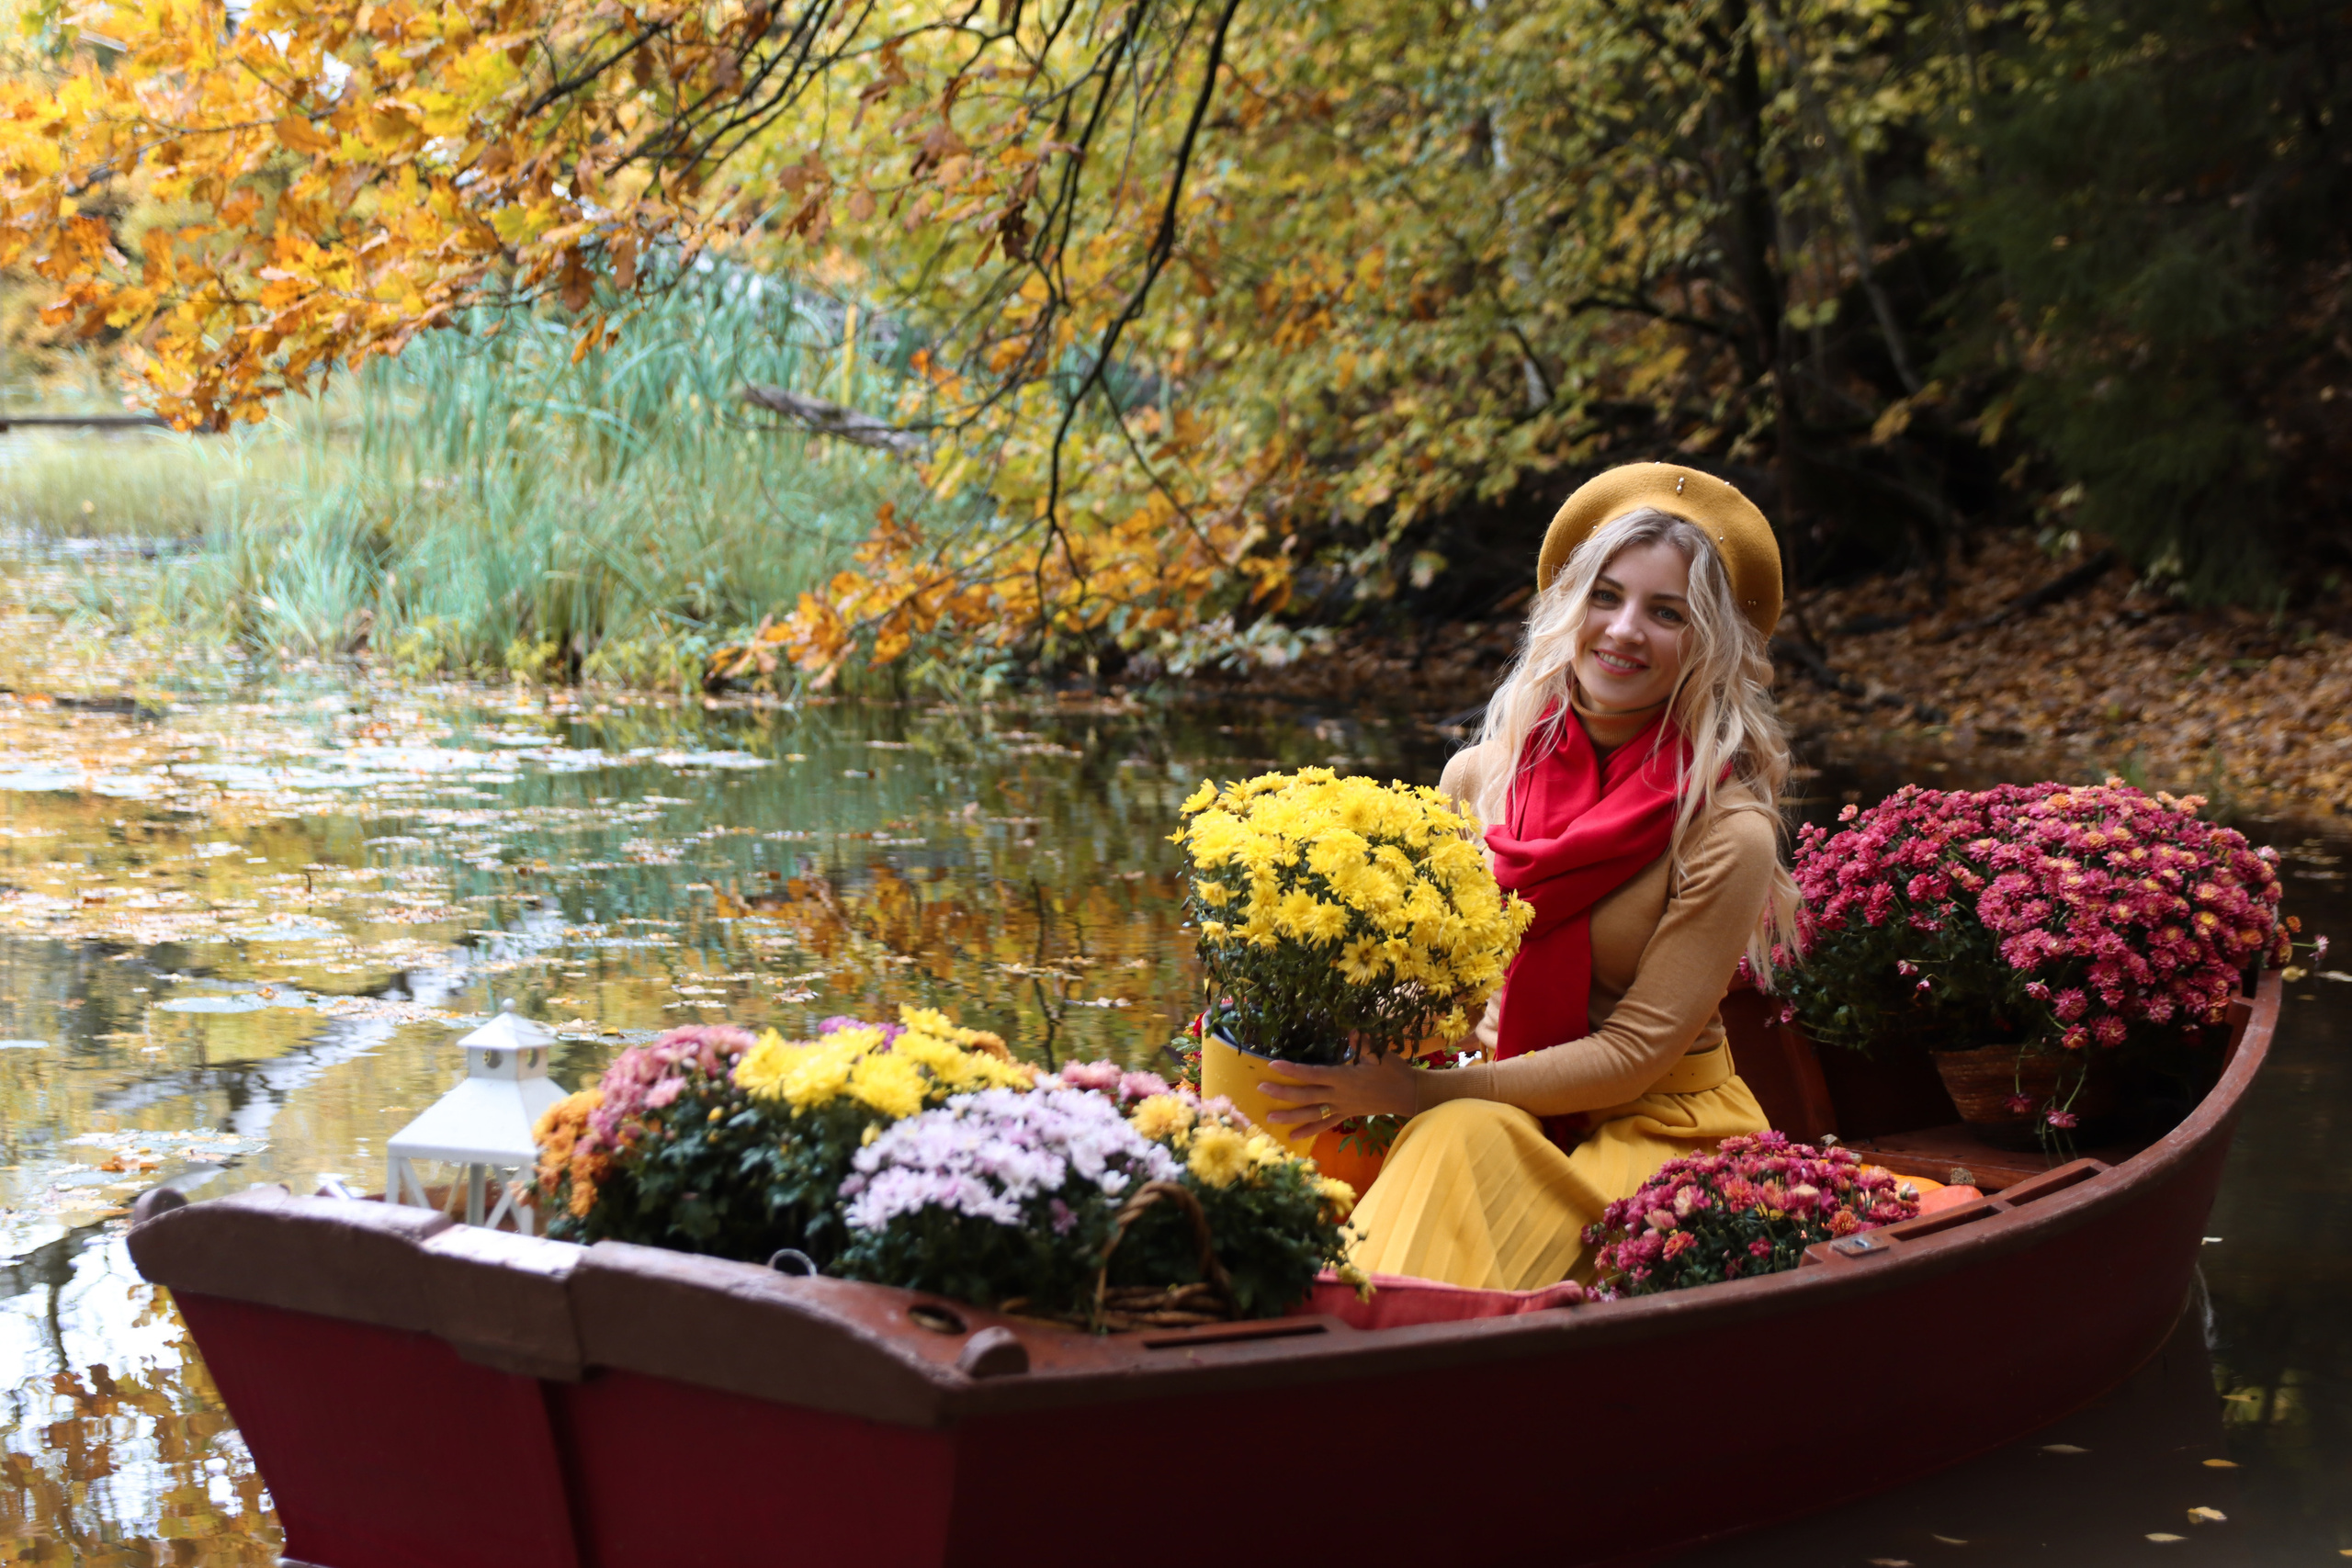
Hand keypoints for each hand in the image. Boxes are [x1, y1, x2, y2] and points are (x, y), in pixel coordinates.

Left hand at [1255, 1051, 1419, 1141]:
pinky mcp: (1347, 1115)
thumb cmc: (1394, 1071)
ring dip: (1290, 1116)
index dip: (1292, 1070)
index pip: (1312, 1074)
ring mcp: (1342, 1107)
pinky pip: (1325, 1125)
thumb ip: (1361, 1042)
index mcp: (1344, 1077)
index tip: (1273, 1065)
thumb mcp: (1379, 1052)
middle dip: (1283, 1092)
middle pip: (1306, 1095)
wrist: (1409, 1095)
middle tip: (1260, 1088)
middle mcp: (1339, 1095)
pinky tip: (1292, 1137)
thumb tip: (1349, 1030)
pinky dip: (1308, 1131)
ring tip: (1269, 1117)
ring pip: (1312, 1113)